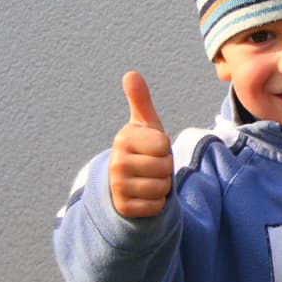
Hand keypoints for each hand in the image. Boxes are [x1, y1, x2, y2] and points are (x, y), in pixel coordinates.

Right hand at [108, 71, 172, 217]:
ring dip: (162, 186)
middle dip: (165, 168)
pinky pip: (156, 205)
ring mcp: (117, 187)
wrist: (127, 182)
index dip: (165, 149)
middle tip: (152, 166)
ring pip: (161, 187)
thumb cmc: (143, 148)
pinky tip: (145, 195)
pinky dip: (157, 203)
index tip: (153, 149)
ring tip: (149, 179)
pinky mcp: (124, 208)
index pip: (163, 146)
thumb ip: (140, 100)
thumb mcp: (145, 125)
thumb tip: (131, 73)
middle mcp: (116, 162)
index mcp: (124, 139)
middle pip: (164, 167)